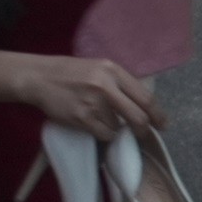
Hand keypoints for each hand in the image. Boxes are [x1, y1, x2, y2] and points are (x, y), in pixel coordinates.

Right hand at [14, 54, 164, 136]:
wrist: (38, 77)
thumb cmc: (70, 73)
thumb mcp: (98, 68)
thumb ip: (119, 83)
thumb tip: (143, 105)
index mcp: (112, 70)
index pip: (145, 96)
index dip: (158, 114)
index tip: (163, 124)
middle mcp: (105, 85)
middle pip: (138, 116)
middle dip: (143, 129)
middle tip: (142, 133)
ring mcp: (93, 102)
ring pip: (118, 127)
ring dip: (114, 128)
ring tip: (98, 118)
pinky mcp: (81, 117)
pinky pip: (104, 134)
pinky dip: (102, 133)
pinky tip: (92, 123)